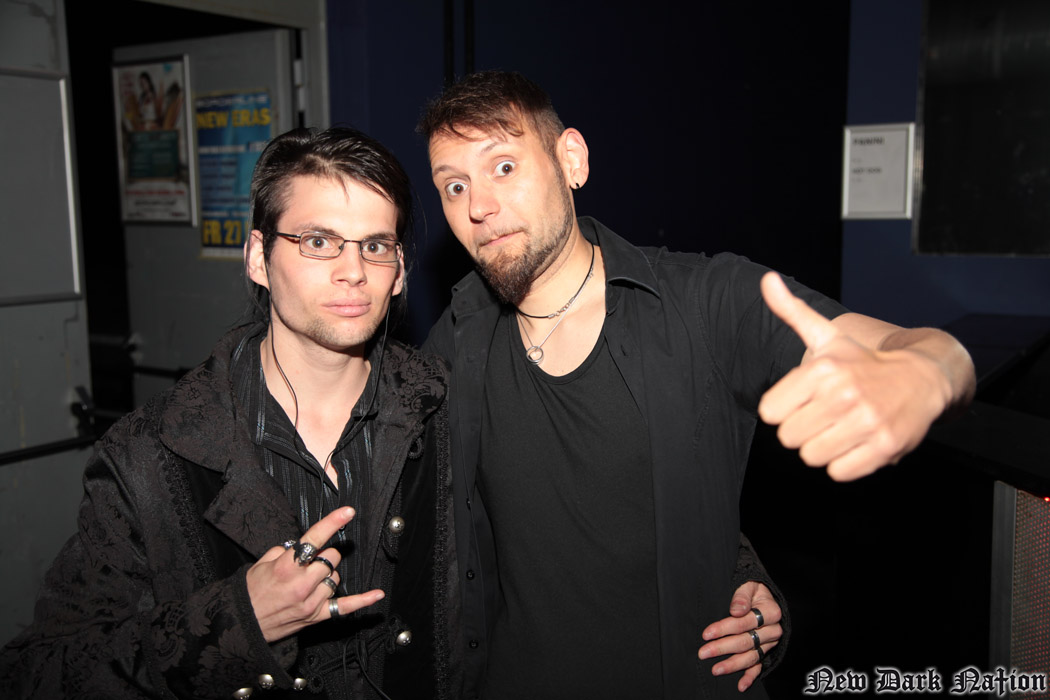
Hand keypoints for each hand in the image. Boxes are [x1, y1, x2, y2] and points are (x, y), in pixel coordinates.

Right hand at [246, 506, 384, 641]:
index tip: (347, 512)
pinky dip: (362, 601)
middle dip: (323, 556)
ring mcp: (310, 602)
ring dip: (327, 575)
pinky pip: (344, 607)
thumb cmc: (252, 592)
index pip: (313, 540)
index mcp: (285, 567)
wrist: (242, 624)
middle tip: (308, 562)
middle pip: (330, 558)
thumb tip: (300, 544)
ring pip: (336, 577)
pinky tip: (376, 594)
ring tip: (309, 581)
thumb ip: (283, 550)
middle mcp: (301, 584)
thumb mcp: (261, 564)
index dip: (332, 523)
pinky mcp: (316, 616)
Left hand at [698, 582, 781, 691]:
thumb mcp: (748, 585)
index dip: (724, 628)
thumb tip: (736, 610)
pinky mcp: (767, 651)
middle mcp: (773, 629)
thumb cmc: (754, 590)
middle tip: (704, 653)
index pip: (744, 623)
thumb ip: (741, 597)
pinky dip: (750, 676)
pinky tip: (741, 685)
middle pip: (746, 641)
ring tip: (716, 670)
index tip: (706, 634)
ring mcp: (770, 643)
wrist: (765, 596)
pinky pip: (759, 665)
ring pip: (751, 656)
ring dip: (733, 665)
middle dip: (723, 648)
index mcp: (770, 612)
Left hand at [757, 272, 951, 480]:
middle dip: (803, 428)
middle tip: (826, 414)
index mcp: (822, 368)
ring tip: (842, 427)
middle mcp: (844, 394)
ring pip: (811, 457)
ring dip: (823, 447)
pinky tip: (858, 442)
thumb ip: (791, 311)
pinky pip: (839, 473)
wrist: (922, 379)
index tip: (804, 398)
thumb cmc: (862, 361)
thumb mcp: (827, 335)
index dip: (784, 408)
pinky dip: (845, 463)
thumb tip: (766, 279)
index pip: (770, 412)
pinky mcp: (884, 448)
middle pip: (788, 438)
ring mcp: (866, 422)